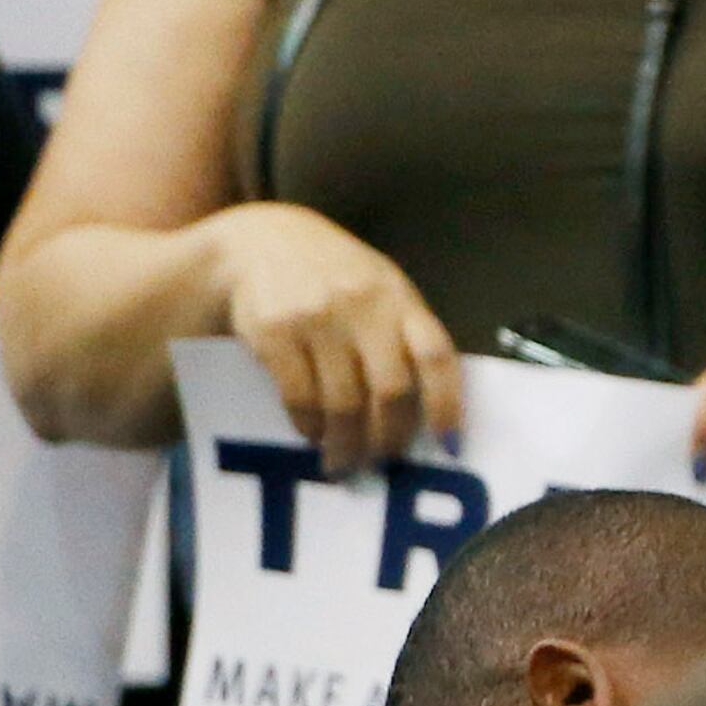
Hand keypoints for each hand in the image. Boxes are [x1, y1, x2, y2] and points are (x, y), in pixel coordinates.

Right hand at [206, 203, 462, 475]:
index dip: (446, 404)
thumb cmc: (330, 276)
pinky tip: (312, 434)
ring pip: (344, 403)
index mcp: (398, 297)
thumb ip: (401, 336)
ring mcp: (318, 318)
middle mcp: (363, 305)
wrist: (257, 243)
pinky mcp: (275, 332)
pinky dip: (309, 427)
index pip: (434, 355)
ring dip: (346, 443)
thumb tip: (423, 414)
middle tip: (378, 462)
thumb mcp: (376, 289)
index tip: (448, 445)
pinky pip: (299, 398)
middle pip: (390, 390)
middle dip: (386, 438)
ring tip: (342, 459)